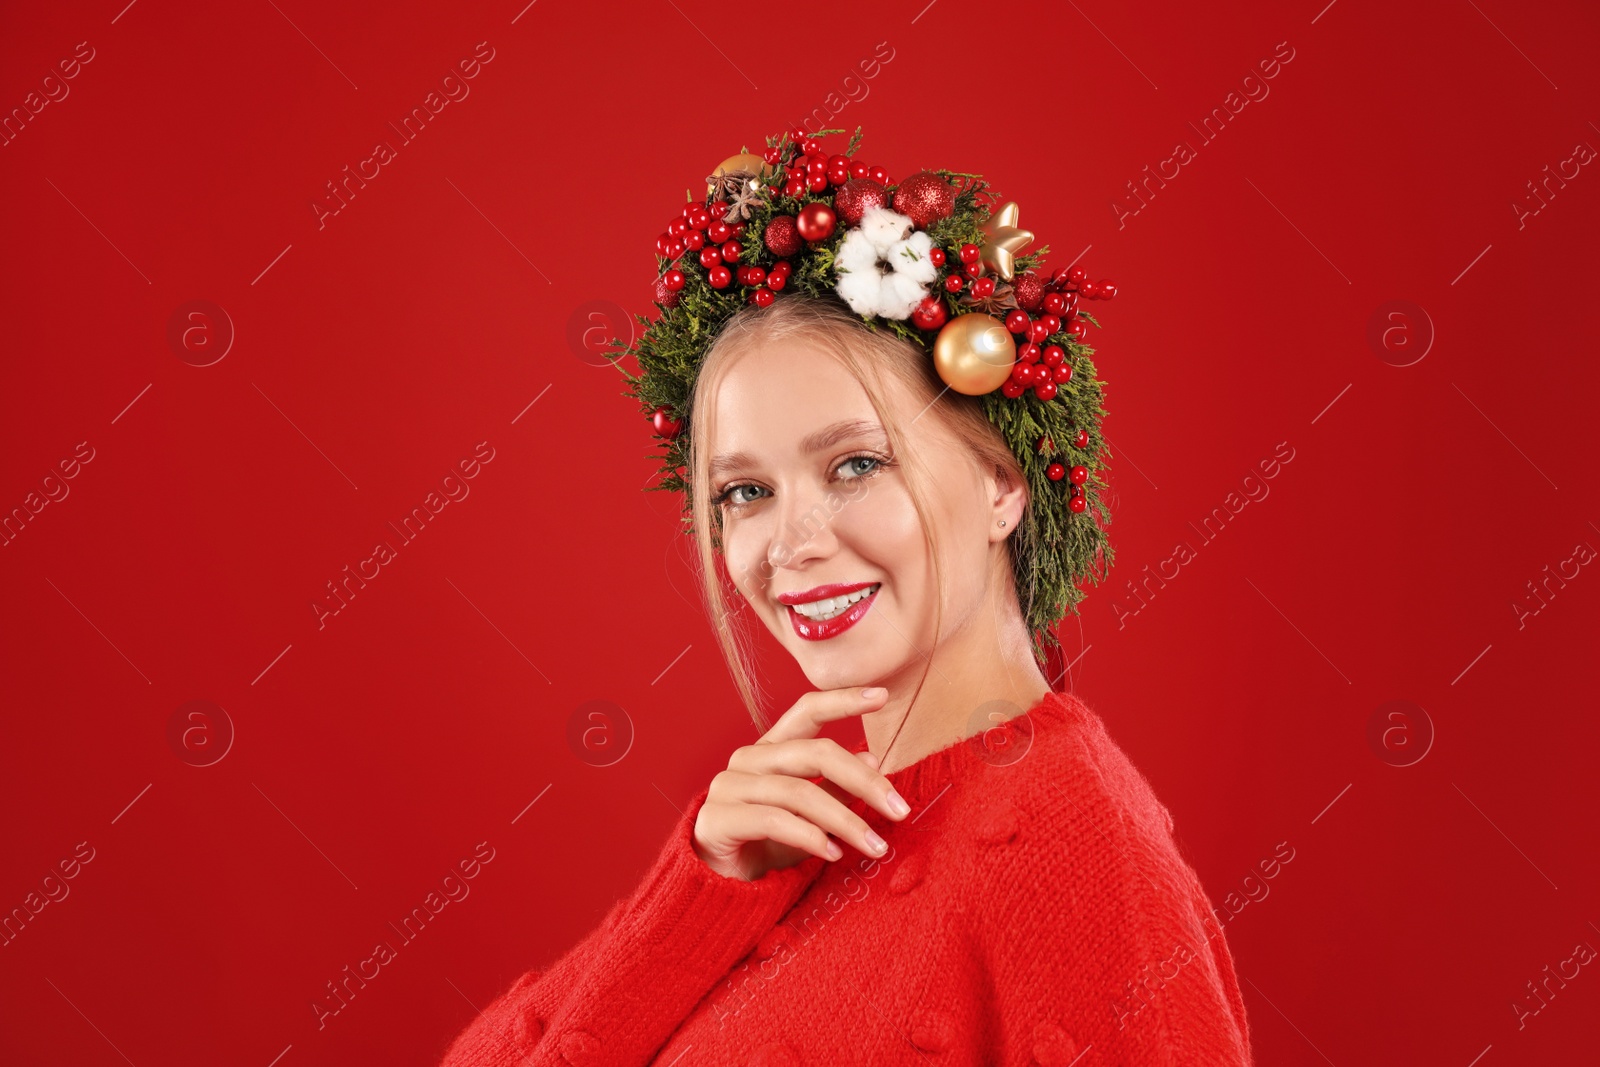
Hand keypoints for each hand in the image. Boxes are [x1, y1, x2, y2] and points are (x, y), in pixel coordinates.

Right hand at [691, 687, 912, 880]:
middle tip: (899, 809)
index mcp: (771, 749)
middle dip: (863, 780)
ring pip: (800, 792)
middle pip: (815, 753)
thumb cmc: (765, 846)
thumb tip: (872, 757)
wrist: (717, 888)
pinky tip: (833, 854)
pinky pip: (774, 820)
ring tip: (875, 846)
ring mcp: (729, 786)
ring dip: (845, 821)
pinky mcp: (717, 818)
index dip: (843, 700)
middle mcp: (748, 759)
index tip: (882, 695)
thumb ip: (836, 789)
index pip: (807, 711)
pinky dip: (810, 837)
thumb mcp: (810, 818)